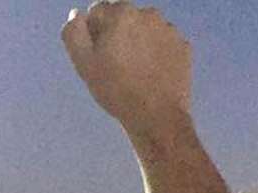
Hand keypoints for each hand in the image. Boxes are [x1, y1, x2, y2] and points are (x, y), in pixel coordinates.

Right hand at [62, 3, 191, 140]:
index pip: (98, 12)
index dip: (94, 34)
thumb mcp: (85, 64)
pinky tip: (153, 75)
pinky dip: (158, 55)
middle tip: (117, 66)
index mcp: (121, 13)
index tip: (99, 56)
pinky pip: (165, 45)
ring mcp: (169, 30)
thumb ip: (74, 33)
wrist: (157, 117)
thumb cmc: (117, 91)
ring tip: (137, 72)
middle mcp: (148, 13)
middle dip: (118, 34)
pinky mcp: (183, 47)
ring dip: (139, 42)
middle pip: (124, 18)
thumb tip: (76, 14)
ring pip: (146, 29)